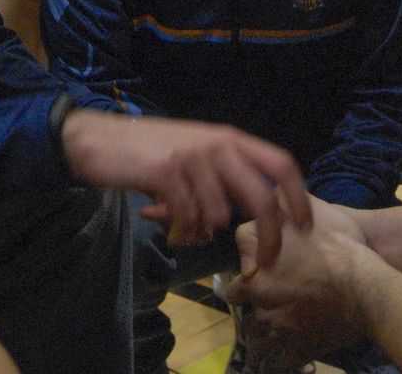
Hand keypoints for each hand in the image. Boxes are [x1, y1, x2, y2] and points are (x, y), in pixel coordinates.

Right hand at [60, 109, 310, 266]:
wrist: (97, 140)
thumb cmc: (147, 151)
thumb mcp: (193, 153)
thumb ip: (221, 176)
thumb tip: (237, 217)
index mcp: (229, 138)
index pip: (280, 163)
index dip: (298, 197)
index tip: (304, 226)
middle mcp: (216, 144)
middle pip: (261, 198)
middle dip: (269, 236)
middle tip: (266, 263)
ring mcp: (192, 157)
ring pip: (218, 216)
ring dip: (202, 232)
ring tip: (181, 227)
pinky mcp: (167, 172)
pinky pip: (188, 218)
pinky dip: (181, 231)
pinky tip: (166, 224)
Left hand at [228, 213, 373, 365]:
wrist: (367, 286)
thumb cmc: (338, 244)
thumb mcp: (309, 209)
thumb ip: (282, 203)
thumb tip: (270, 194)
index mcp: (255, 265)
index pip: (236, 262)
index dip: (250, 260)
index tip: (261, 261)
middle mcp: (259, 297)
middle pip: (239, 299)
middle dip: (250, 296)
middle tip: (269, 292)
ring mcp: (277, 326)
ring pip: (257, 332)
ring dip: (264, 325)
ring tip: (280, 318)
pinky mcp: (297, 347)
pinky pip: (281, 356)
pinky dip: (286, 351)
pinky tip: (297, 340)